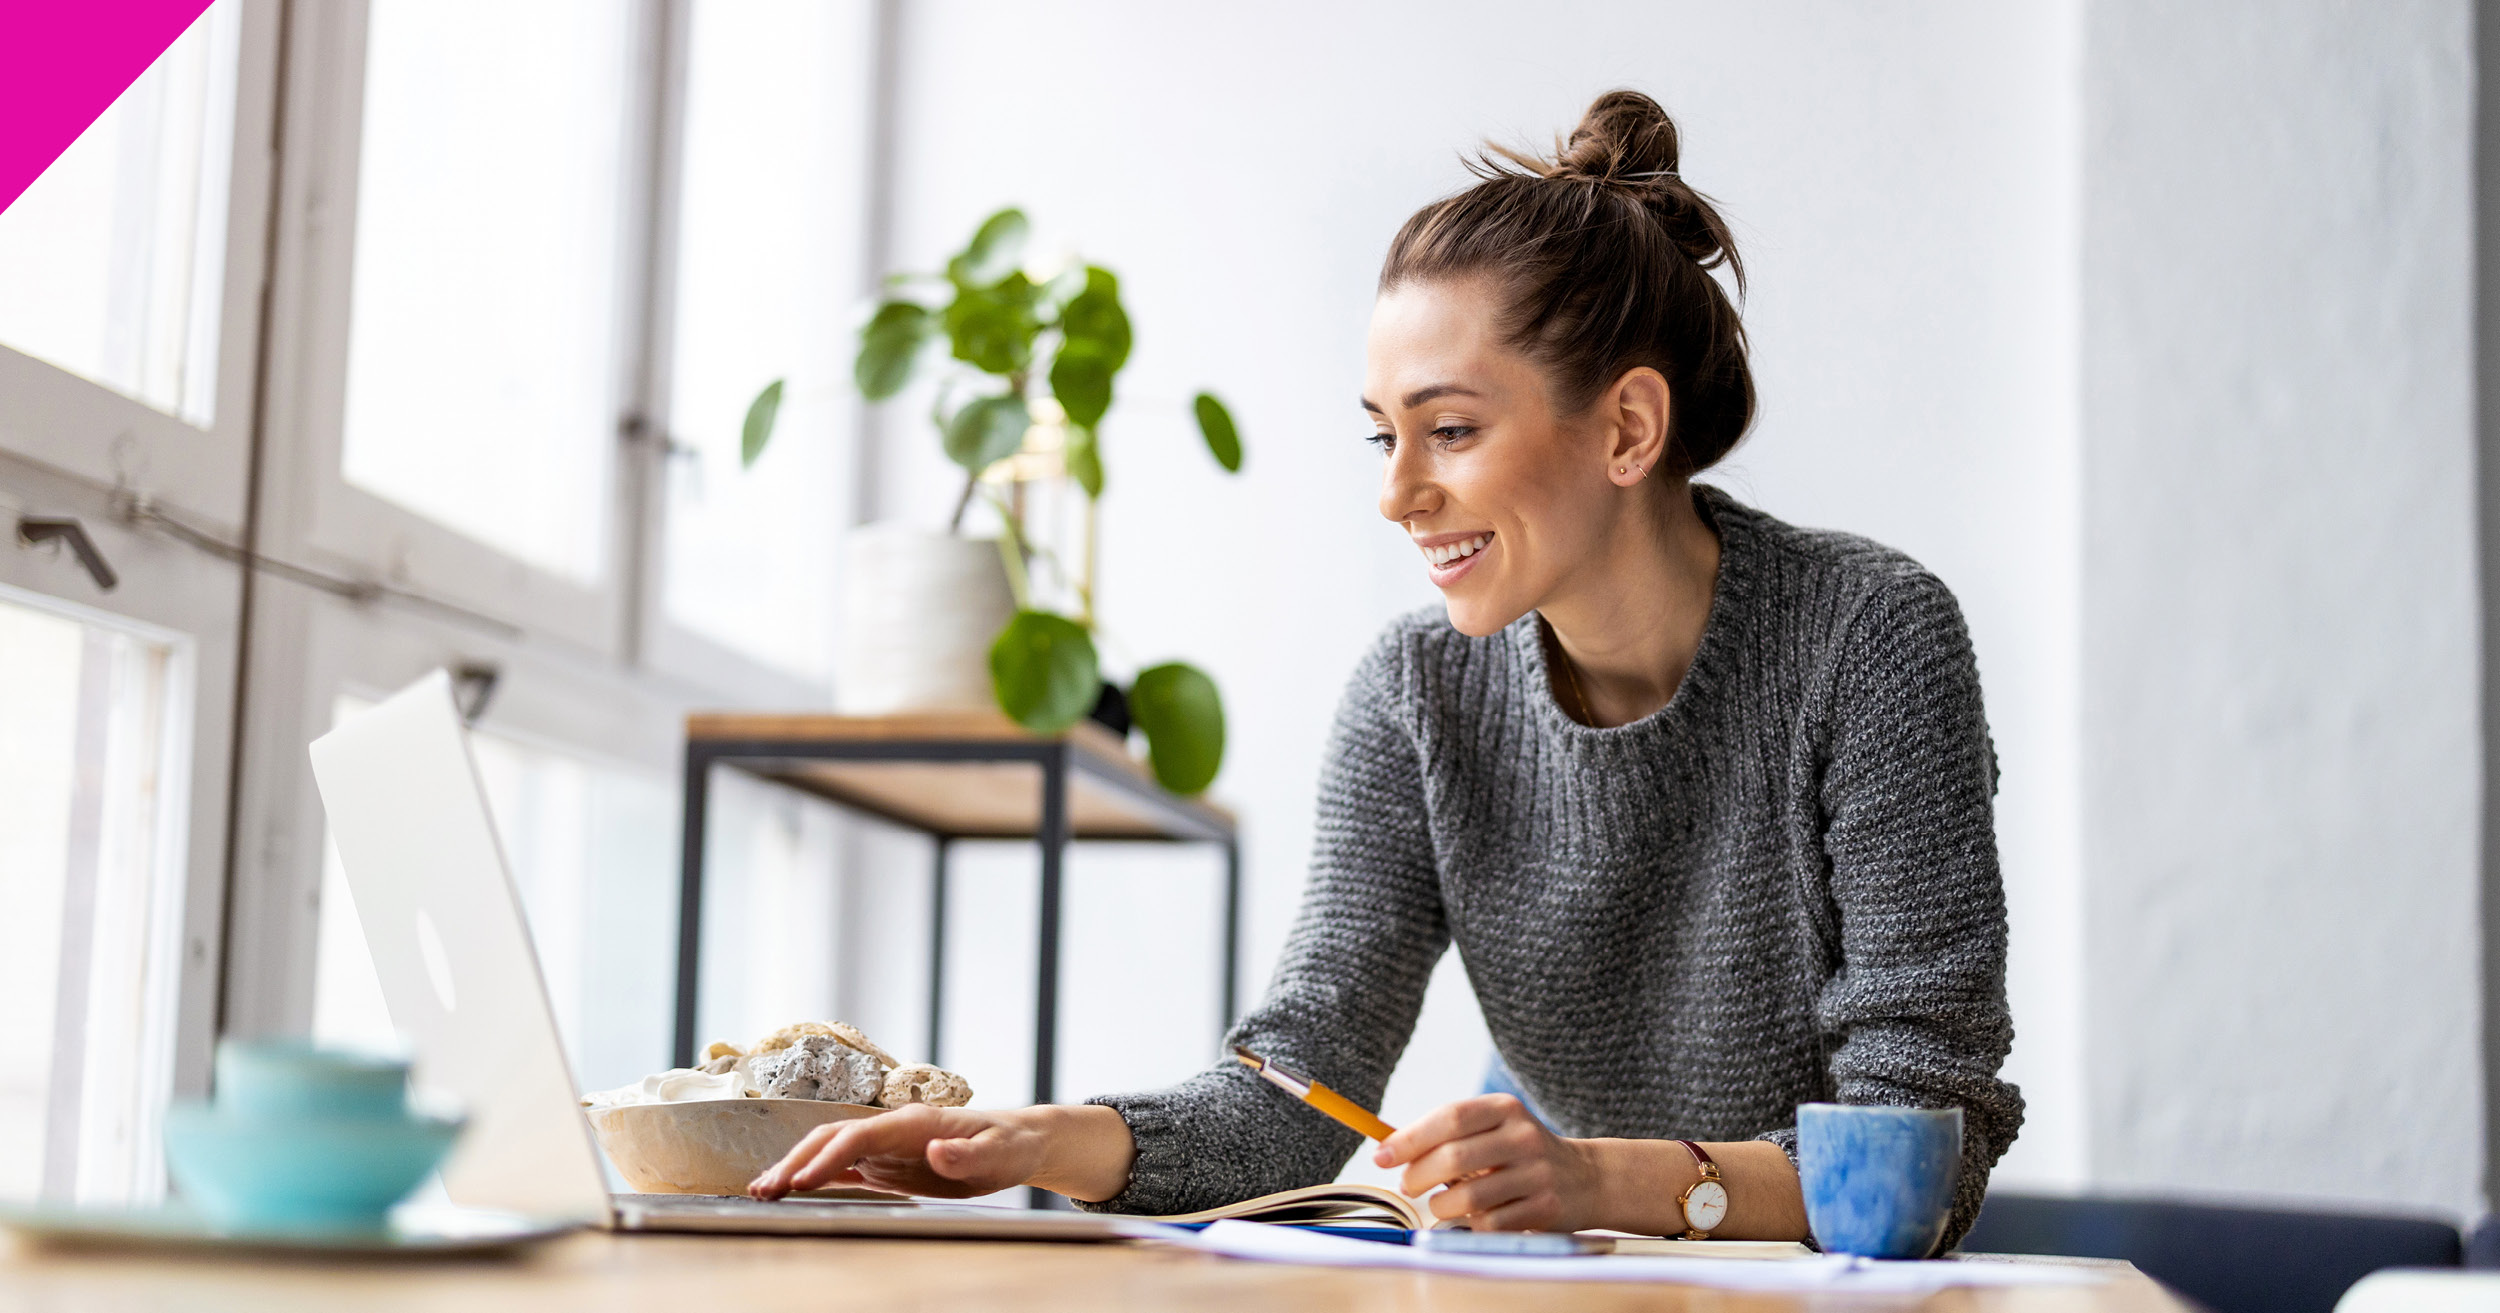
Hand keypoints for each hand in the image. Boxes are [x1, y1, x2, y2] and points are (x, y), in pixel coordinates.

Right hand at [748, 1104, 1047, 1200]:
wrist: (1017, 1141)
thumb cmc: (1009, 1146)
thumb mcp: (999, 1154)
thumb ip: (967, 1154)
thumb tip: (937, 1150)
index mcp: (913, 1122)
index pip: (859, 1136)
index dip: (828, 1158)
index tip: (801, 1181)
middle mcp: (892, 1129)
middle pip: (832, 1139)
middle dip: (796, 1161)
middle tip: (764, 1189)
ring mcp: (886, 1146)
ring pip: (830, 1151)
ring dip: (796, 1168)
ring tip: (762, 1190)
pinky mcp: (887, 1164)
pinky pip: (844, 1168)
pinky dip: (815, 1177)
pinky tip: (791, 1190)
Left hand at [1372, 1093, 1600, 1231]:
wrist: (1585, 1178)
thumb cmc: (1518, 1152)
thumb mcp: (1493, 1128)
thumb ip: (1447, 1134)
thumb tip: (1387, 1148)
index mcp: (1504, 1109)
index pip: (1449, 1118)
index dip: (1409, 1139)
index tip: (1381, 1156)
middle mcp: (1523, 1137)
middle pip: (1453, 1158)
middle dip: (1417, 1176)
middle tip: (1407, 1186)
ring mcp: (1537, 1173)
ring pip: (1468, 1198)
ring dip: (1441, 1206)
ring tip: (1441, 1203)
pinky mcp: (1545, 1208)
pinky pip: (1490, 1224)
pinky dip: (1471, 1225)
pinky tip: (1475, 1217)